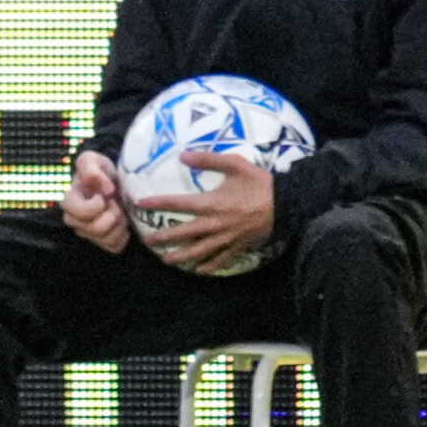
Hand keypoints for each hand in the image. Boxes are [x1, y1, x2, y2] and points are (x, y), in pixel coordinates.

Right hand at [58, 148, 128, 252]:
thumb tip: (104, 189)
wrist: (109, 182)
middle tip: (115, 203)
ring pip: (106, 239)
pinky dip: (123, 235)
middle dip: (112, 215)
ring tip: (120, 210)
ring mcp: (86, 233)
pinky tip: (122, 223)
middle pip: (96, 229)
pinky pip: (114, 247)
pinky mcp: (100, 242)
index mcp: (69, 201)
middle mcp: (73, 220)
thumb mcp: (92, 160)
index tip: (102, 195)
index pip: (80, 213)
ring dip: (119, 224)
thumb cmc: (98, 171)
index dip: (96, 206)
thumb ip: (91, 168)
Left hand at [139, 150, 275, 273]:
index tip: (141, 204)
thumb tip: (183, 155)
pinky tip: (199, 271)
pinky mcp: (238, 245)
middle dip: (164, 238)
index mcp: (211, 203)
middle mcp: (214, 223)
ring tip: (166, 260)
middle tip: (147, 242)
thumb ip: (208, 159)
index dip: (158, 203)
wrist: (286, 202)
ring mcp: (226, 237)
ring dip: (181, 256)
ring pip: (199, 251)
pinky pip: (221, 258)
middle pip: (183, 233)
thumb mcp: (235, 164)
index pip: (177, 204)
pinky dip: (209, 266)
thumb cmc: (258, 182)